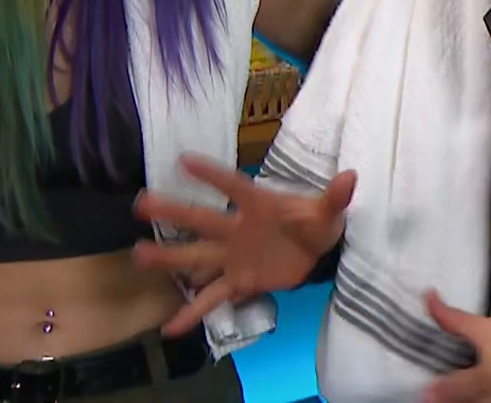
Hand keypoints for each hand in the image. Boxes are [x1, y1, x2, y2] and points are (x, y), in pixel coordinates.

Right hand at [133, 153, 354, 335]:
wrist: (316, 252)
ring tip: (138, 256)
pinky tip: (169, 330)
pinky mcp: (238, 281)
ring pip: (197, 257)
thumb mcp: (327, 213)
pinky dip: (192, 314)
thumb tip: (352, 177)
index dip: (213, 175)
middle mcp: (237, 229)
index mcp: (259, 206)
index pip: (234, 187)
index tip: (184, 161)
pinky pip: (212, 298)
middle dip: (173, 212)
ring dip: (170, 258)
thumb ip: (335, 198)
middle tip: (141, 203)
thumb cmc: (316, 223)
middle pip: (202, 220)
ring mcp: (233, 256)